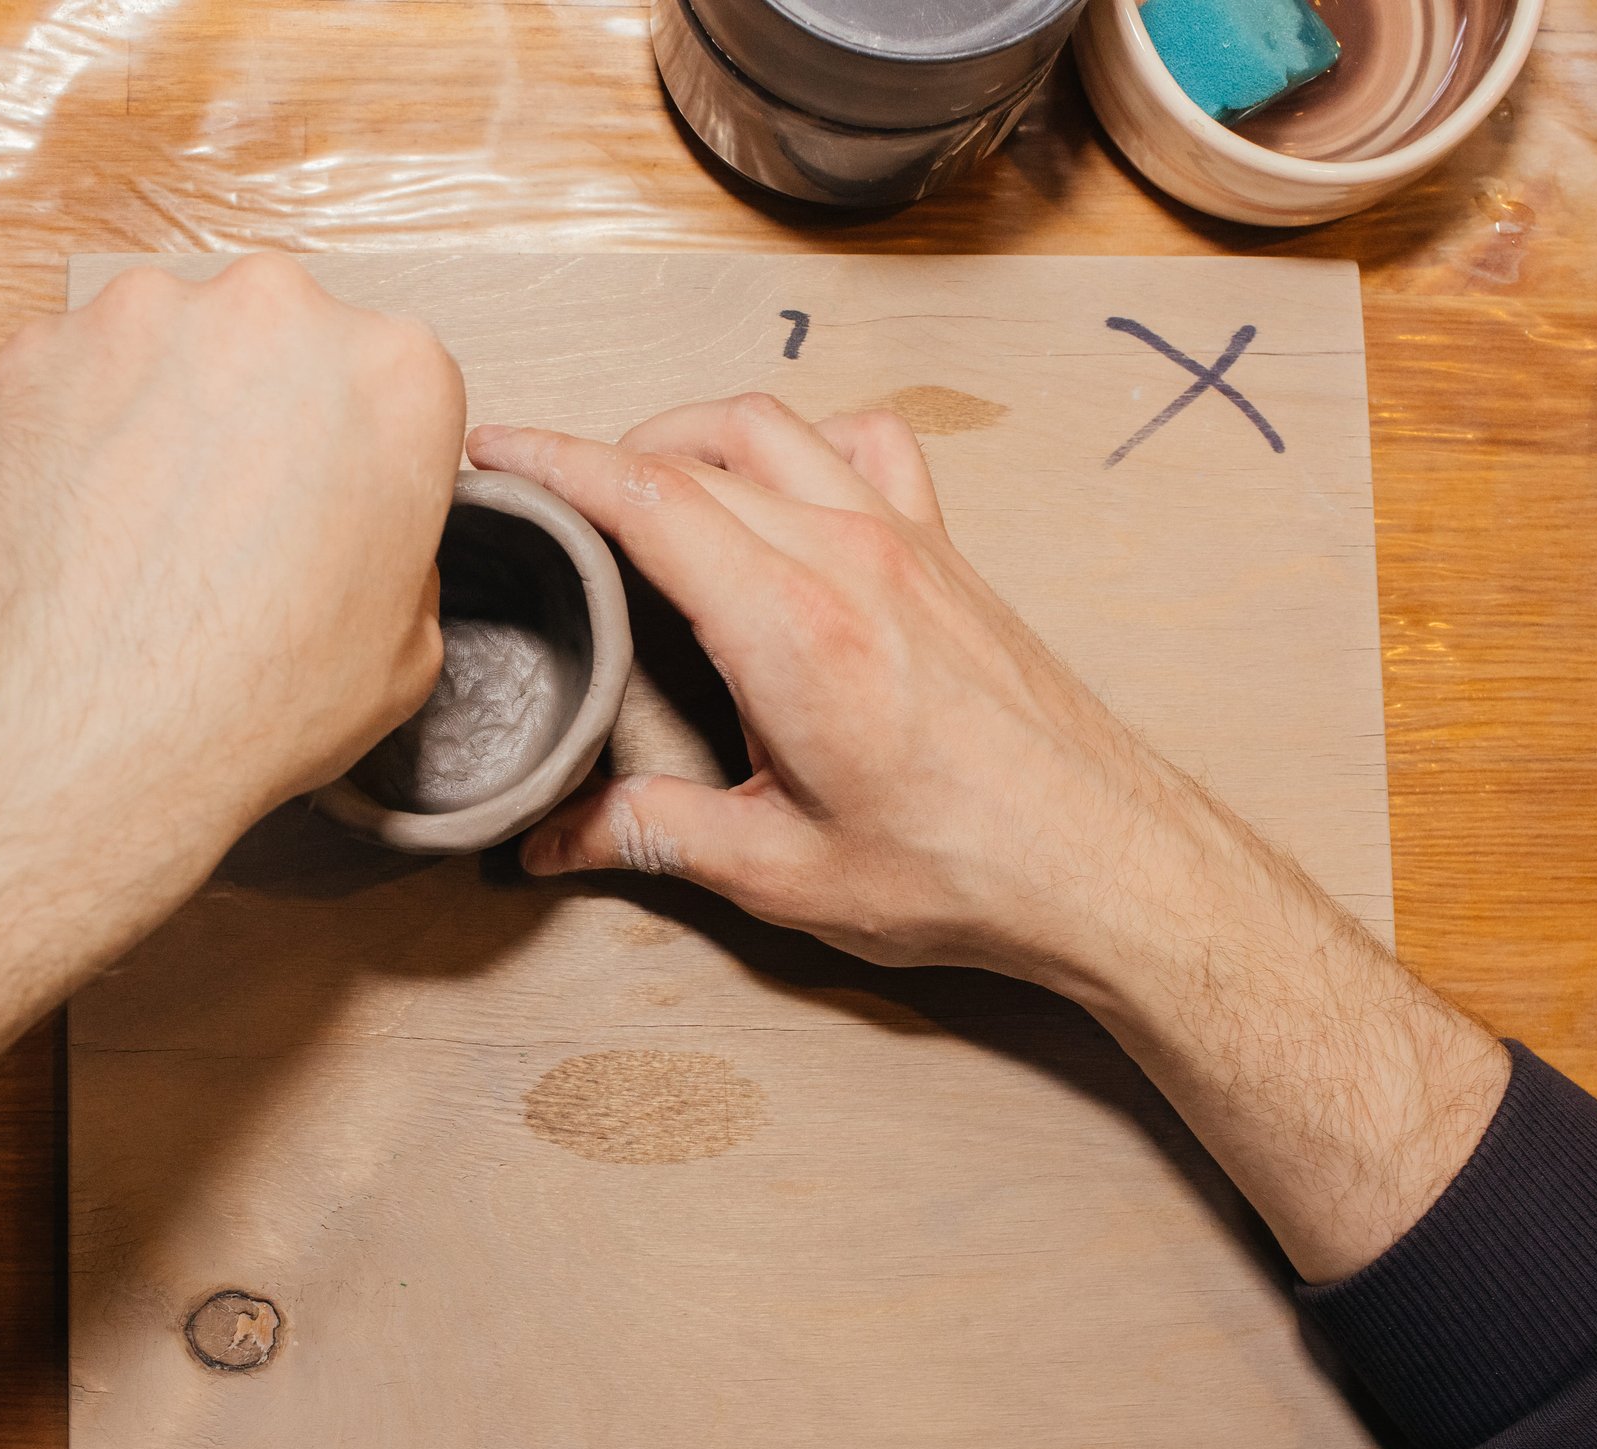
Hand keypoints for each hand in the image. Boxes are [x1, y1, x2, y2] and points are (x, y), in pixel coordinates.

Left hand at [0, 257, 462, 1169]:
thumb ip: (401, 581)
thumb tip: (372, 563)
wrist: (64, 756)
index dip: (367, 478)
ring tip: (155, 557)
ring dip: (177, 433)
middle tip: (243, 549)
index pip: (412, 396)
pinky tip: (90, 540)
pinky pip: (88, 383)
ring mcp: (150, 329)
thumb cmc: (232, 732)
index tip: (330, 530)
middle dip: (273, 439)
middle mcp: (279, 329)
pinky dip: (86, 442)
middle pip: (296, 356)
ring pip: (185, 358)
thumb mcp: (393, 673)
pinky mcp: (41, 360)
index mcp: (401, 394)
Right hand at [469, 397, 1506, 1281]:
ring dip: (690, 435)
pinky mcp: (945, 552)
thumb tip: (554, 840)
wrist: (1106, 862)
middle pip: (695, 450)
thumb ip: (655, 837)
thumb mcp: (781, 872)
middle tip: (536, 487)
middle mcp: (848, 556)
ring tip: (637, 483)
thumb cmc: (963, 868)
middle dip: (599, 454)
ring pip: (773, 428)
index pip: (646, 498)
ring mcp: (905, 540)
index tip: (490, 453)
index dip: (552, 463)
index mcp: (791, 627)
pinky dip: (801, 442)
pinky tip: (779, 486)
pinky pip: (863, 445)